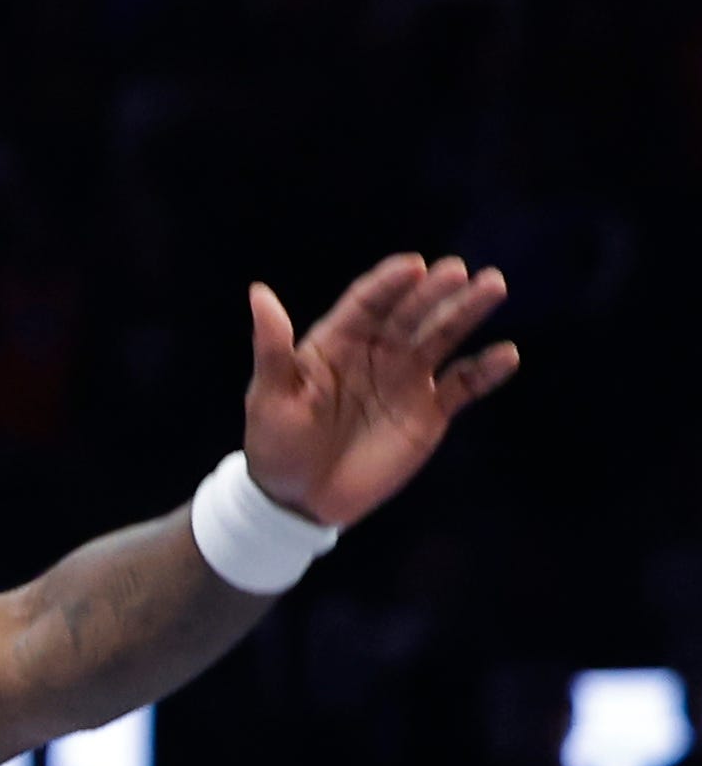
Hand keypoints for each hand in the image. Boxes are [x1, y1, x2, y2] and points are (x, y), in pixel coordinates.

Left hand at [241, 253, 517, 526]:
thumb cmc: (275, 443)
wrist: (299, 499)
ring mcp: (406, 381)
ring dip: (467, 313)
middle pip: (410, 314)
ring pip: (442, 338)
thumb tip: (259, 293)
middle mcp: (376, 353)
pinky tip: (506, 354)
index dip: (389, 284)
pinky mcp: (429, 413)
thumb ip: (273, 347)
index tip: (413, 267)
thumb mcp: (270, 396)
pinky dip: (485, 371)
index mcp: (336, 342)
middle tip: (461, 271)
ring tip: (493, 287)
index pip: (367, 304)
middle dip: (436, 292)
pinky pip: (463, 386)